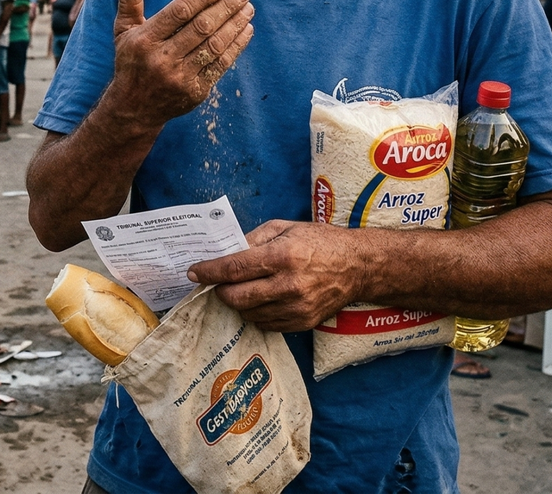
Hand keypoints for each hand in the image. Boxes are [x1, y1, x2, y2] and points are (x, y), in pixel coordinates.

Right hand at [108, 0, 253, 127]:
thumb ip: (129, 1)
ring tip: (248, 8)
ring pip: (214, 46)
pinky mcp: (195, 92)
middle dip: (225, 7)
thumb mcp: (123, 31)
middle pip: (201, 27)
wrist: (134, 109)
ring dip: (235, 24)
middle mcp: (162, 59)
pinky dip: (236, 46)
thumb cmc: (131, 61)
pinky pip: (221, 65)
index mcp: (145, 40)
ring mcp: (180, 77)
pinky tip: (246, 30)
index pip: (179, 12)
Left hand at [186, 220, 361, 330]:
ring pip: (248, 313)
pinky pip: (265, 324)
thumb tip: (224, 252)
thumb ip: (252, 239)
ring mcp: (297, 308)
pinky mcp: (302, 323)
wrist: (358, 267)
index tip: (193, 272)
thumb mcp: (285, 228)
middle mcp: (289, 285)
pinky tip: (262, 299)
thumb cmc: (320, 242)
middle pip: (236, 297)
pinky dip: (256, 313)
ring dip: (238, 302)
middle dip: (220, 290)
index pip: (234, 268)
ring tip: (243, 288)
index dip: (208, 272)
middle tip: (217, 282)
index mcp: (283, 256)